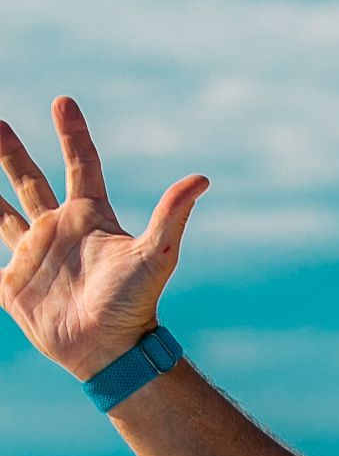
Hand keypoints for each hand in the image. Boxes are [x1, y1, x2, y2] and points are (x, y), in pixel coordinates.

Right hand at [0, 96, 206, 382]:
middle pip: (31, 181)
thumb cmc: (135, 305)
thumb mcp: (156, 256)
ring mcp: (34, 256)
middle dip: (12, 152)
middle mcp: (59, 231)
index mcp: (90, 218)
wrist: (109, 353)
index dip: (72, 133)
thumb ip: (171, 216)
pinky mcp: (14, 284)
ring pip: (2, 212)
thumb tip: (202, 178)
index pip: (81, 164)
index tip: (63, 101)